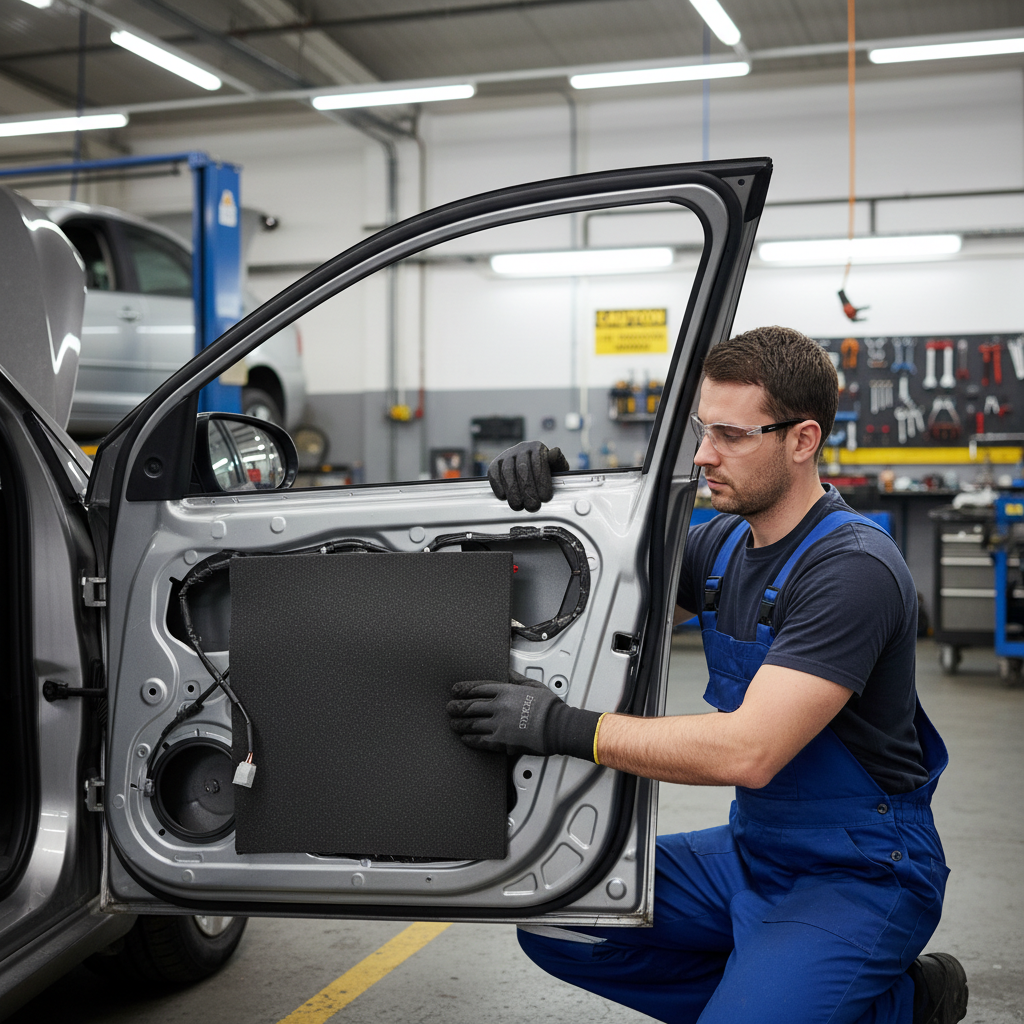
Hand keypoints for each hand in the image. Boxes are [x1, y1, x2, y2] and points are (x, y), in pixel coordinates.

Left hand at [447, 672, 600, 759]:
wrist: (558, 727)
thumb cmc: (549, 707)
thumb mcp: (532, 685)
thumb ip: (515, 678)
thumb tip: (506, 671)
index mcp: (505, 691)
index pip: (477, 688)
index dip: (463, 689)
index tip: (455, 690)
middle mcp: (499, 707)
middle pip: (470, 706)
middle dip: (456, 707)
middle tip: (450, 708)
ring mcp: (498, 725)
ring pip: (471, 724)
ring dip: (459, 723)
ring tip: (453, 723)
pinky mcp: (501, 741)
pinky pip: (479, 740)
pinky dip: (469, 739)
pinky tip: (464, 737)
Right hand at [487, 441, 569, 512]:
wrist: (530, 469)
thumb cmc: (545, 471)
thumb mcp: (556, 467)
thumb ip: (558, 462)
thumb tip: (555, 453)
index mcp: (537, 448)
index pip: (538, 462)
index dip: (541, 481)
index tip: (546, 498)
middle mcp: (521, 449)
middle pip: (522, 468)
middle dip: (528, 490)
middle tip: (533, 507)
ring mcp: (507, 455)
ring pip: (507, 472)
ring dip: (512, 491)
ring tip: (519, 506)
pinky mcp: (495, 464)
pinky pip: (494, 474)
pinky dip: (498, 486)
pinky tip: (504, 497)